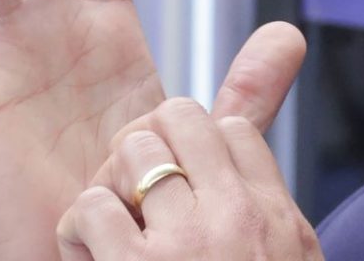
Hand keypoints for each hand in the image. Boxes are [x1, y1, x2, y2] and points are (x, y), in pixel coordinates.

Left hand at [56, 98, 322, 260]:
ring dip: (111, 188)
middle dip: (152, 144)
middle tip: (139, 194)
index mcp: (275, 218)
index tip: (184, 182)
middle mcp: (235, 218)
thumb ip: (268, 199)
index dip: (200, 147)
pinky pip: (92, 207)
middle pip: (183, 117)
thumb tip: (260, 134)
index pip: (234, 130)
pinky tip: (89, 257)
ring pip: (135, 151)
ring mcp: (185, 244)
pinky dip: (77, 232)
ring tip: (111, 229)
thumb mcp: (286, 256)